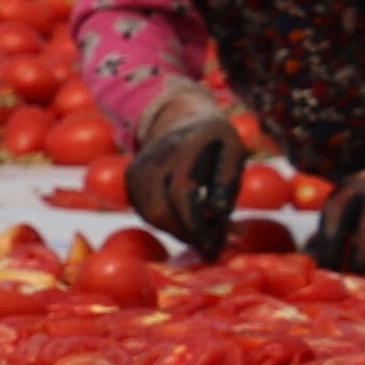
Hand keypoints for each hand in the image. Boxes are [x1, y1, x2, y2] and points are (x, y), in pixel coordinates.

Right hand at [126, 93, 249, 258]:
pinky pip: (145, 210)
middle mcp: (155, 156)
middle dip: (187, 236)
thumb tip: (222, 220)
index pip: (183, 195)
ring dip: (177, 232)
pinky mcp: (131, 177)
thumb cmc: (215, 142)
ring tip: (201, 235)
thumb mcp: (234, 153)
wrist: (180, 117)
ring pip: (150, 214)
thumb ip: (228, 184)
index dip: (198, 226)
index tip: (215, 247)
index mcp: (185, 148)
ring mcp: (138, 167)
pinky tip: (184, 222)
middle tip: (210, 248)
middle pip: (161, 210)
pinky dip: (165, 223)